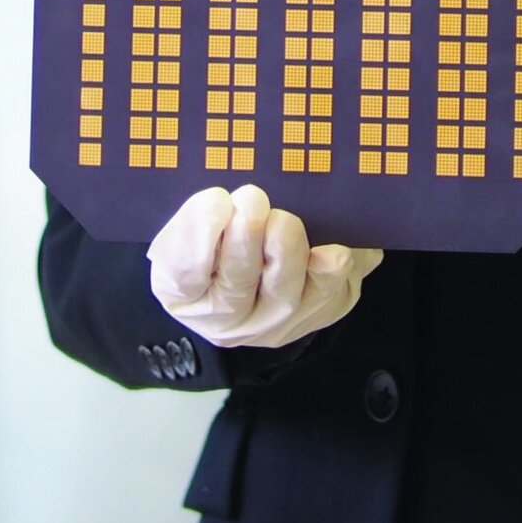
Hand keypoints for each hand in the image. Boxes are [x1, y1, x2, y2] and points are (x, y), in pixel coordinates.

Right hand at [148, 184, 382, 351]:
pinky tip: (337, 251)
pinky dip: (337, 272)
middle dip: (247, 240)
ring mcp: (277, 322)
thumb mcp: (187, 227)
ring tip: (284, 222)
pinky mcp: (320, 312)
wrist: (249, 261)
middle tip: (252, 200)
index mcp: (184, 293)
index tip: (216, 201)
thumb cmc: (212, 237)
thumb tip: (220, 204)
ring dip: (289, 255)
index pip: (186, 273)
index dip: (200, 238)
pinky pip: (333, 297)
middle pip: (238, 286)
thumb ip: (198, 218)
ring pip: (287, 297)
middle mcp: (229, 319)